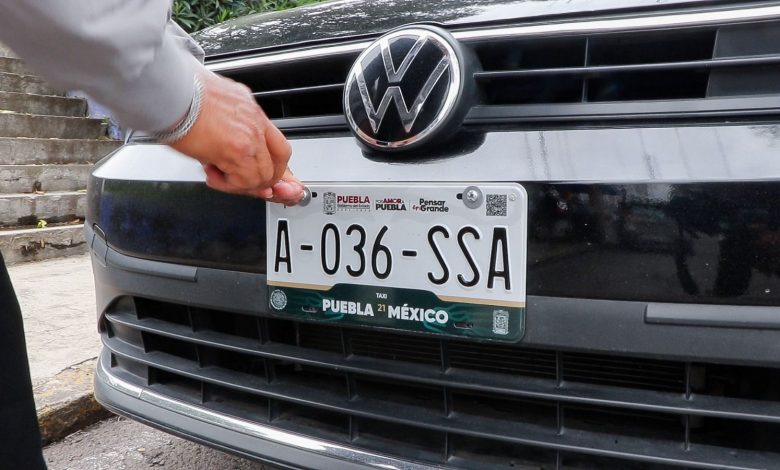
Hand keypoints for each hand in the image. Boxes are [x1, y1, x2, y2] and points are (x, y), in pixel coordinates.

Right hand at [169, 71, 301, 201]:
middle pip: (278, 162)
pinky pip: (244, 180)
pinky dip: (228, 185)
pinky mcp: (238, 149)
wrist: (167, 89)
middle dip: (260, 179)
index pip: (276, 144)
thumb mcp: (210, 105)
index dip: (271, 165)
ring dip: (240, 183)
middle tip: (237, 181)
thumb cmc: (179, 93)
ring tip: (216, 174)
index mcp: (249, 109)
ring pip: (263, 175)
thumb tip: (221, 150)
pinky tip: (211, 173)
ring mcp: (250, 135)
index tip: (260, 177)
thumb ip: (224, 126)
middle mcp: (254, 121)